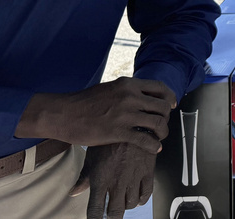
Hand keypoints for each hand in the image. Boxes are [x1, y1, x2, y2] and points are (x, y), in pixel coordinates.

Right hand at [15, 77, 173, 153]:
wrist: (63, 113)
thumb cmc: (84, 102)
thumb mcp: (110, 88)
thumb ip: (127, 91)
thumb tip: (141, 94)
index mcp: (128, 84)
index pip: (160, 87)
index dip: (169, 97)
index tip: (171, 105)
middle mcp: (130, 97)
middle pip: (162, 106)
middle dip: (166, 117)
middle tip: (163, 124)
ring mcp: (124, 114)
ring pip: (157, 123)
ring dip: (163, 132)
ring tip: (159, 137)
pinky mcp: (117, 132)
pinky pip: (145, 140)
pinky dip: (153, 145)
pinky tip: (154, 148)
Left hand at [70, 143, 155, 218]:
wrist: (132, 123)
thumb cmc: (111, 138)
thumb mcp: (93, 156)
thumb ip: (84, 177)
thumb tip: (74, 192)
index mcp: (100, 179)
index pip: (95, 210)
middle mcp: (117, 182)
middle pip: (115, 212)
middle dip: (112, 217)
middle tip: (111, 214)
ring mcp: (133, 178)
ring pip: (131, 204)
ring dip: (127, 205)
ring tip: (123, 200)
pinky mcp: (147, 172)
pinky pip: (146, 194)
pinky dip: (142, 199)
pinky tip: (138, 195)